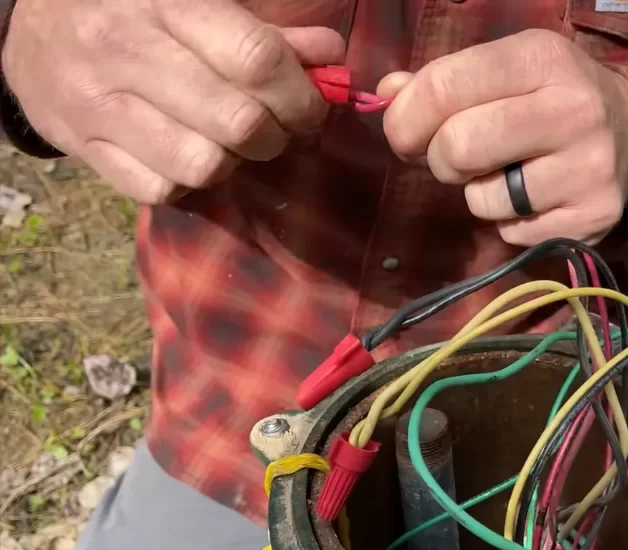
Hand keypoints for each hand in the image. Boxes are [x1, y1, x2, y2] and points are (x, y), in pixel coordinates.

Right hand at [2, 0, 344, 202]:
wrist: (33, 30)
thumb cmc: (134, 12)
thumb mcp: (196, 3)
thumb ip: (265, 32)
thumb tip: (330, 58)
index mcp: (165, 4)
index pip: (256, 58)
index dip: (300, 94)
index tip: (311, 108)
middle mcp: (126, 51)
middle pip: (238, 121)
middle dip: (277, 136)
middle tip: (279, 131)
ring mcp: (99, 104)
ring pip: (203, 164)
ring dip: (234, 162)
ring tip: (232, 144)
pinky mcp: (82, 147)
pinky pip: (160, 189)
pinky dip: (188, 182)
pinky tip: (188, 155)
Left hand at [378, 29, 627, 245]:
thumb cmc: (553, 96)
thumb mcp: (507, 69)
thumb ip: (444, 79)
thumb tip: (387, 95)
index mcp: (541, 58)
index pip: (443, 87)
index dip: (406, 117)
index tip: (404, 132)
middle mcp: (572, 109)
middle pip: (457, 147)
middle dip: (440, 159)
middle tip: (457, 157)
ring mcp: (587, 168)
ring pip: (482, 199)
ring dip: (478, 193)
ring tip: (508, 174)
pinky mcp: (592, 218)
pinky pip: (512, 233)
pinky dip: (510, 221)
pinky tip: (535, 197)